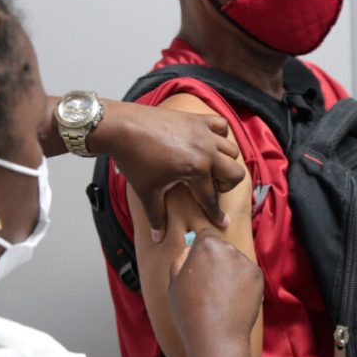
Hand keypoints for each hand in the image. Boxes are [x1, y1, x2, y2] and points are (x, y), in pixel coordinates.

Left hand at [91, 101, 244, 242]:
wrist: (122, 128)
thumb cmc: (134, 160)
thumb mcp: (147, 191)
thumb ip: (156, 216)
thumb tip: (158, 238)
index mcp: (196, 170)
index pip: (211, 198)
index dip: (216, 214)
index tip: (223, 222)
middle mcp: (206, 151)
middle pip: (235, 173)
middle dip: (226, 185)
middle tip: (211, 188)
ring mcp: (203, 133)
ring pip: (231, 149)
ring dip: (224, 161)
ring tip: (209, 167)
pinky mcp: (196, 119)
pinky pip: (221, 124)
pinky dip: (220, 134)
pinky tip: (208, 142)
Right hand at [168, 229, 262, 351]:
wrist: (216, 336)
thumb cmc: (190, 311)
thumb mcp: (174, 283)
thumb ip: (181, 260)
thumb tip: (189, 250)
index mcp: (206, 246)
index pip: (206, 234)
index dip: (201, 248)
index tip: (198, 264)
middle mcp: (229, 249)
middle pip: (222, 248)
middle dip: (216, 260)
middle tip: (208, 284)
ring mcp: (246, 263)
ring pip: (235, 261)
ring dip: (229, 271)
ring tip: (220, 296)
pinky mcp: (258, 278)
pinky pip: (247, 274)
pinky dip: (242, 283)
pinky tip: (232, 300)